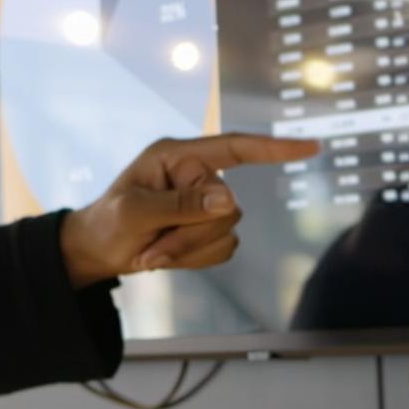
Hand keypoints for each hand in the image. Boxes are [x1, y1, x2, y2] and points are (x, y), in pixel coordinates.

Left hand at [58, 133, 319, 287]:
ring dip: (188, 251)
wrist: (97, 250)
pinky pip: (223, 250)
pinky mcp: (208, 231)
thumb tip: (229, 200)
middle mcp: (196, 175)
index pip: (234, 148)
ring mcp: (204, 204)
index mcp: (178, 156)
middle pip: (227, 207)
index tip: (311, 147)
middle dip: (189, 235)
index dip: (273, 148)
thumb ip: (181, 205)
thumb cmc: (108, 220)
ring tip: (152, 252)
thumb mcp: (135, 211)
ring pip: (227, 232)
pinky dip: (194, 260)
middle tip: (150, 248)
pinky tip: (165, 255)